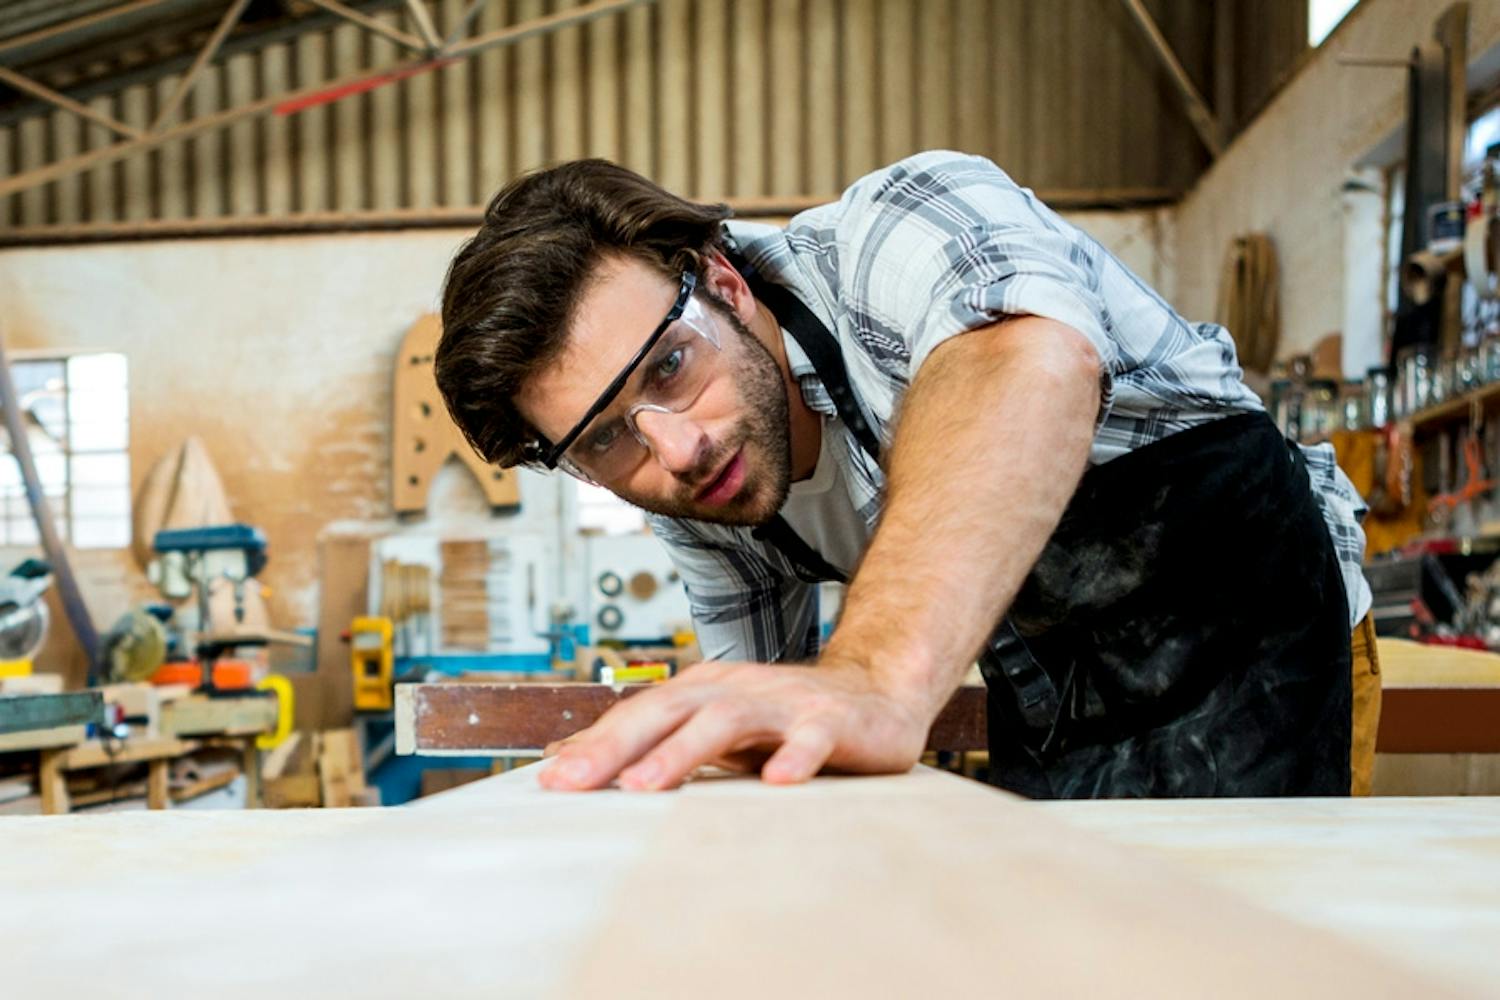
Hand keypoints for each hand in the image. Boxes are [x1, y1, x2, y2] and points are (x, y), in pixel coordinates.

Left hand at [538, 660, 928, 791]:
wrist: (876, 692)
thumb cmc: (786, 720)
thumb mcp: (715, 729)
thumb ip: (654, 742)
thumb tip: (568, 758)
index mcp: (704, 689)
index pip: (639, 713)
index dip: (594, 744)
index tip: (549, 780)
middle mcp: (736, 688)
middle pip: (668, 710)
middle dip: (617, 746)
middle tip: (574, 783)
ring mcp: (784, 702)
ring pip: (726, 719)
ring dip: (683, 751)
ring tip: (645, 785)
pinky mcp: (832, 720)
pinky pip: (811, 738)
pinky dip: (794, 757)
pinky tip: (778, 782)